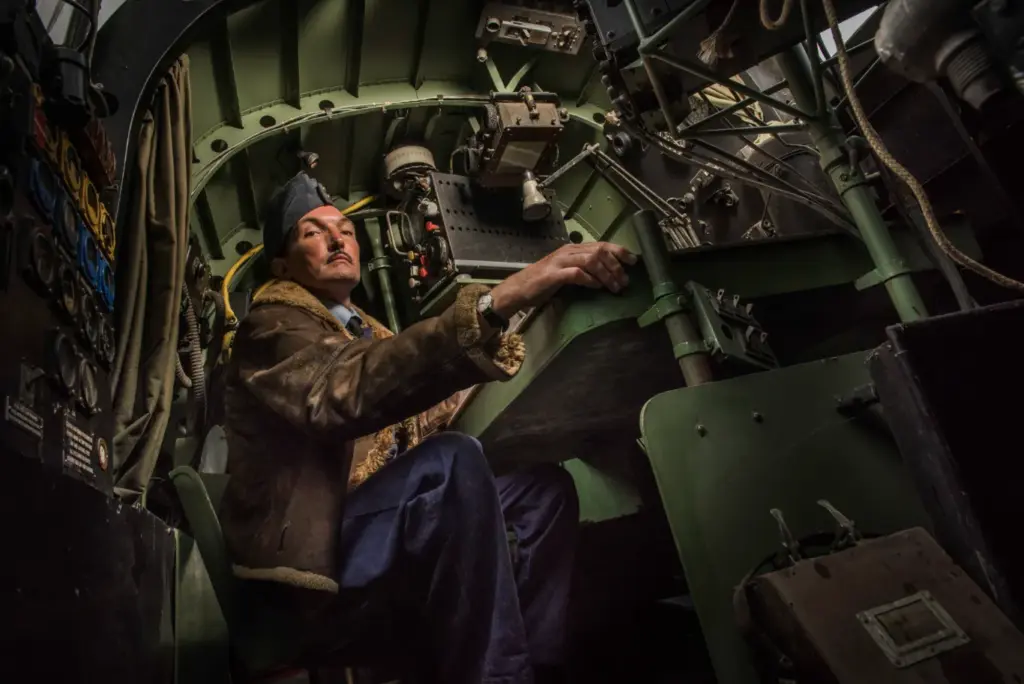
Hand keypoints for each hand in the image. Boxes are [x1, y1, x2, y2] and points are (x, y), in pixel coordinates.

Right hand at [489, 242, 636, 317]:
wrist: (519, 289)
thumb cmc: (543, 282)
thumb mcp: (568, 272)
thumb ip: (585, 270)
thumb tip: (608, 275)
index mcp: (573, 249)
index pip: (601, 244)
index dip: (620, 251)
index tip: (634, 261)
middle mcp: (568, 251)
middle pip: (599, 251)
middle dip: (616, 266)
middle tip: (625, 281)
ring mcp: (560, 262)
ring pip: (591, 260)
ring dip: (606, 274)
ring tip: (614, 286)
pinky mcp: (553, 275)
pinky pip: (576, 273)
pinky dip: (589, 279)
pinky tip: (596, 286)